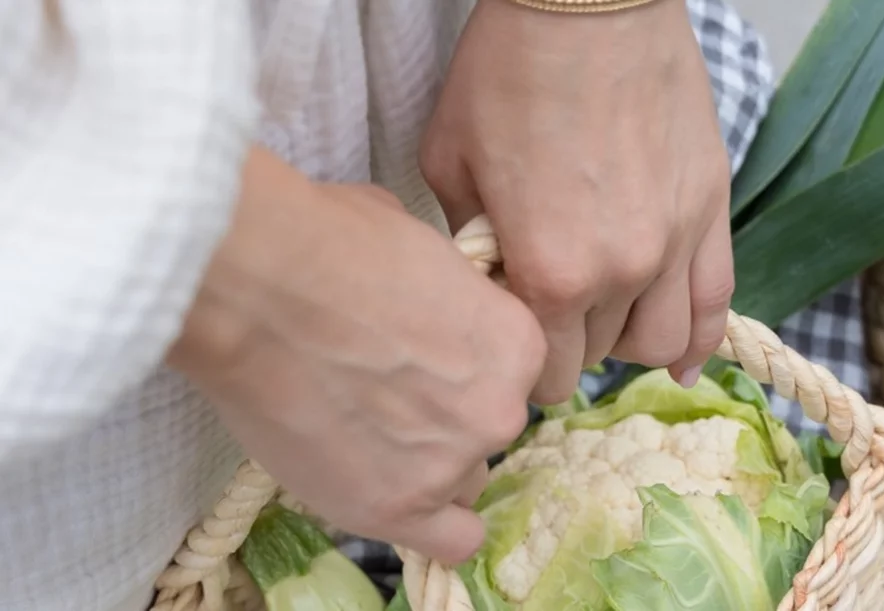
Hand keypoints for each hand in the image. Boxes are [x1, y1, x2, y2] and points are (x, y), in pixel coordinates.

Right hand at [168, 147, 545, 563]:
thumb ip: (452, 292)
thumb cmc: (330, 242)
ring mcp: (450, 464)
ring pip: (462, 480)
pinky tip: (398, 497)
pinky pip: (449, 543)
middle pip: (489, 428)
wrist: (256, 286)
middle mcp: (500, 409)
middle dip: (448, 412)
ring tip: (368, 434)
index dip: (472, 364)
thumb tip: (433, 295)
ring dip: (429, 464)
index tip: (432, 358)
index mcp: (518, 342)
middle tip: (390, 392)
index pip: (515, 374)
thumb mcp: (422, 245)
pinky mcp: (395, 508)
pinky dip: (432, 526)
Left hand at [420, 0, 733, 404]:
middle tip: (549, 305)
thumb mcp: (453, 164)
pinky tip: (682, 362)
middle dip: (570, 342)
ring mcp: (676, 244)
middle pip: (599, 356)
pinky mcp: (711, 211)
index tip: (515, 338)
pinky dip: (701, 340)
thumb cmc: (508, 74)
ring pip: (662, 342)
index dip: (526, 362)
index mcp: (550, 273)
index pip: (547, 372)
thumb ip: (472, 245)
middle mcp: (621, 273)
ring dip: (628, 342)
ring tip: (606, 319)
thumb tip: (492, 282)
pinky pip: (719, 303)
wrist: (588, 2)